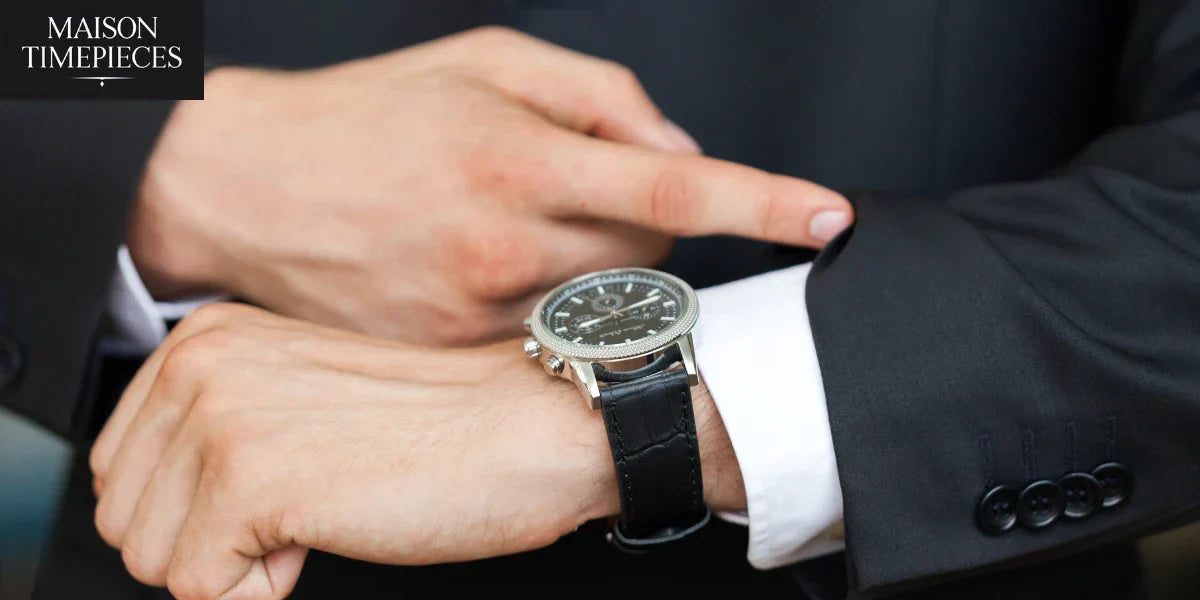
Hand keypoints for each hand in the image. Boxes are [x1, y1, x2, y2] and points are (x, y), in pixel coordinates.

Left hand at [89, 303, 743, 599]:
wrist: (532, 427)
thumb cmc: (439, 426)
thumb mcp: (299, 399)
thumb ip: (217, 426)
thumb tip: (153, 505)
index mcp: (204, 339)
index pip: (120, 470)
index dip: (198, 513)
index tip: (282, 487)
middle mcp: (198, 363)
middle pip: (125, 519)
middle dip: (209, 544)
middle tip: (306, 504)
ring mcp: (221, 416)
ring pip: (150, 561)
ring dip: (236, 566)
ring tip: (322, 512)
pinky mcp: (252, 479)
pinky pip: (200, 592)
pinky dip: (263, 593)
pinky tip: (328, 534)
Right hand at [128, 26, 852, 344]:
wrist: (249, 187)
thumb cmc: (370, 113)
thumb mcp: (486, 58)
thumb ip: (601, 93)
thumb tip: (681, 151)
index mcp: (521, 156)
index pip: (677, 187)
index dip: (766, 202)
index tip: (830, 217)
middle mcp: (506, 244)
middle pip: (653, 252)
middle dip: (648, 221)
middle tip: (583, 190)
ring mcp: (480, 311)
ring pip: (606, 301)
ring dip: (599, 266)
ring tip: (524, 227)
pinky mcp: (457, 354)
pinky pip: (549, 335)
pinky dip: (551, 302)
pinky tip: (495, 267)